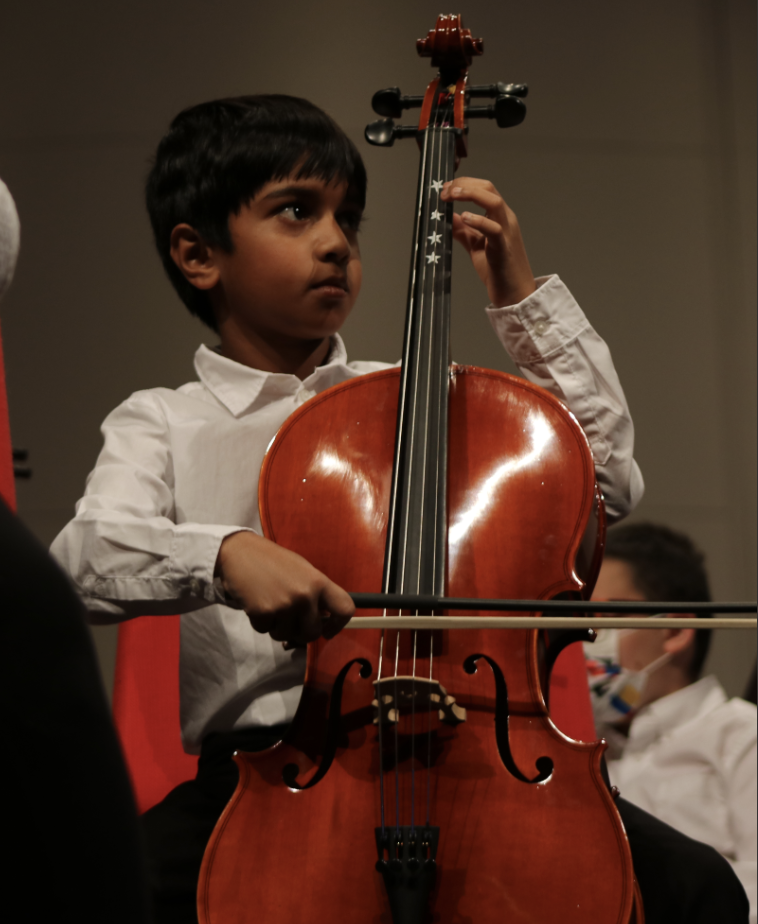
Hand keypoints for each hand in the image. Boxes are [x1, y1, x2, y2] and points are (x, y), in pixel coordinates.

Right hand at [215, 531, 354, 644]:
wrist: (239, 552)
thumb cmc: (272, 562)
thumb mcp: (302, 571)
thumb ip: (315, 594)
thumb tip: (322, 622)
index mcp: (319, 581)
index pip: (345, 608)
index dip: (338, 625)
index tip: (328, 631)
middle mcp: (305, 594)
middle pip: (312, 633)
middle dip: (300, 632)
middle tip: (289, 620)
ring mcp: (285, 605)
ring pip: (286, 635)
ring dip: (277, 627)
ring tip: (269, 604)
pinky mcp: (264, 613)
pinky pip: (266, 631)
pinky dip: (260, 623)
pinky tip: (256, 604)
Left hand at [440, 178, 535, 306]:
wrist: (514, 294)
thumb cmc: (498, 270)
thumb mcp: (476, 246)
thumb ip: (464, 231)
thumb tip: (450, 217)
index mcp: (499, 217)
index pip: (484, 189)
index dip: (464, 184)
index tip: (445, 188)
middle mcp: (506, 220)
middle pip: (489, 189)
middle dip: (465, 184)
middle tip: (445, 191)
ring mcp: (507, 232)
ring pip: (494, 202)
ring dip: (471, 194)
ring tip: (453, 195)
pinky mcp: (503, 248)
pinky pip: (494, 229)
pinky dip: (478, 220)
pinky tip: (464, 218)